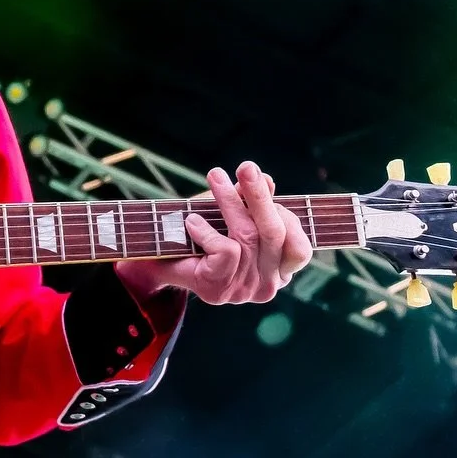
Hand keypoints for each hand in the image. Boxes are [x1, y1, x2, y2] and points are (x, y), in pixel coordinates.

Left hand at [114, 161, 311, 304]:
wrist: (157, 265)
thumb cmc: (202, 238)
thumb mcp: (231, 217)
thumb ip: (252, 203)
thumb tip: (268, 180)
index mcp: (278, 272)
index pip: (299, 247)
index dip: (286, 214)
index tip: (262, 178)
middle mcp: (266, 286)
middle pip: (274, 234)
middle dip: (259, 196)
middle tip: (246, 167)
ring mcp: (243, 290)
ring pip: (247, 237)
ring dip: (230, 201)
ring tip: (215, 177)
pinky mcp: (218, 289)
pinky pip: (225, 251)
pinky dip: (207, 230)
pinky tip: (191, 220)